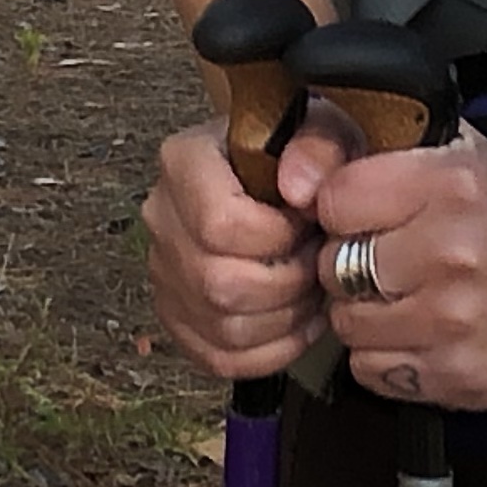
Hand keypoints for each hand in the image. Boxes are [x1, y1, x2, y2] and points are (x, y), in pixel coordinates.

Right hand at [142, 118, 330, 380]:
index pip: (218, 223)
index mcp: (185, 162)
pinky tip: (296, 321)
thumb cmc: (300, 154)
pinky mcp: (178, 315)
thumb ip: (319, 146)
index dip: (276, 238)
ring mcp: (165, 271)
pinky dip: (270, 352)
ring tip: (310, 288)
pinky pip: (219, 359)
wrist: (282, 174)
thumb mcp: (324, 127)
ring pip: (223, 328)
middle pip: (218, 284)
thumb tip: (299, 189)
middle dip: (286, 285)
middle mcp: (162, 217)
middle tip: (316, 263)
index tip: (308, 224)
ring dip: (283, 320)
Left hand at [278, 120, 486, 413]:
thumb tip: (298, 168)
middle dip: (347, 263)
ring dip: (363, 314)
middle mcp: (447, 252)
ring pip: (345, 323)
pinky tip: (417, 334)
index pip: (333, 197)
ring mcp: (450, 321)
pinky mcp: (453, 376)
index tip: (360, 213)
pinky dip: (383, 356)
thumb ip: (381, 145)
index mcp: (448, 185)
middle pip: (332, 265)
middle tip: (383, 259)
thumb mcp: (462, 155)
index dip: (339, 207)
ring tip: (402, 297)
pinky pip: (370, 370)